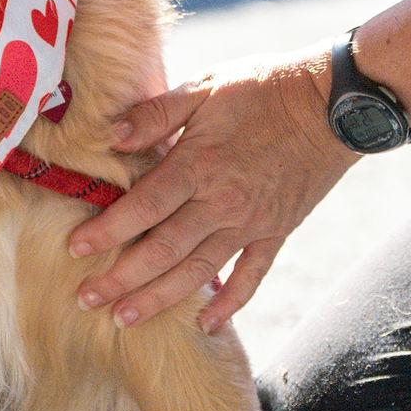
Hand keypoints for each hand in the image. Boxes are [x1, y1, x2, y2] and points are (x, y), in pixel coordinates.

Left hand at [69, 54, 353, 332]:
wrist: (336, 103)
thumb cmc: (265, 86)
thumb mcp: (206, 86)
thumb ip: (156, 113)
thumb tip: (110, 136)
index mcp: (199, 163)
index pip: (143, 206)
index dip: (107, 229)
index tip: (74, 248)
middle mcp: (222, 201)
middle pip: (163, 250)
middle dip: (122, 277)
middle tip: (87, 299)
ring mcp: (252, 222)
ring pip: (199, 270)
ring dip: (160, 298)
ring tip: (126, 319)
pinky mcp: (278, 231)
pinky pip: (252, 275)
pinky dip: (231, 303)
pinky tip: (207, 324)